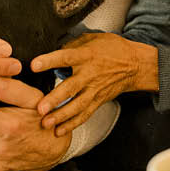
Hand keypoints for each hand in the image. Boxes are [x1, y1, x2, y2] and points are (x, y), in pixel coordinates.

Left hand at [30, 33, 159, 135]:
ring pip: (77, 106)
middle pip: (71, 88)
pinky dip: (72, 124)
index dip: (50, 61)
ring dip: (61, 116)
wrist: (135, 65)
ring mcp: (95, 90)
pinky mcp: (98, 101)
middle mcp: (90, 74)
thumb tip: (54, 50)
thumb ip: (72, 45)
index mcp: (86, 55)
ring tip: (46, 124)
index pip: (66, 57)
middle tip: (40, 108)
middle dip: (55, 99)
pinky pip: (84, 115)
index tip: (34, 65)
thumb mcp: (93, 39)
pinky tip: (59, 131)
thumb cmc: (113, 49)